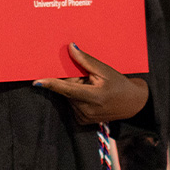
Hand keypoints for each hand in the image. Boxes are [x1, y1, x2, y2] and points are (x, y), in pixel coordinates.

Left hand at [34, 43, 148, 124]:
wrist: (133, 104)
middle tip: (88, 78)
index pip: (67, 89)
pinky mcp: (82, 121)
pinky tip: (90, 96)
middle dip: (73, 81)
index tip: (37, 82)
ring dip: (75, 89)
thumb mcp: (105, 70)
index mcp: (93, 97)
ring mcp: (83, 118)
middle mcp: (86, 110)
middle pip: (67, 90)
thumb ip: (86, 61)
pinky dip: (77, 97)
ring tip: (92, 88)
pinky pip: (72, 104)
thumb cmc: (119, 84)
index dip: (52, 84)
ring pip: (69, 97)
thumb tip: (71, 47)